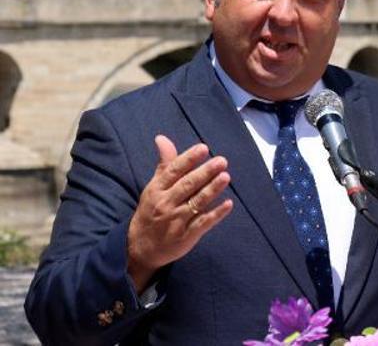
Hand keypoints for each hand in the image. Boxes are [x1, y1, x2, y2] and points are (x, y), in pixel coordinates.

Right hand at [126, 135, 232, 292]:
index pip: (173, 171)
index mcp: (157, 189)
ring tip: (226, 176)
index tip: (203, 148)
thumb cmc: (151, 211)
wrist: (140, 248)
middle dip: (205, 172)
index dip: (189, 159)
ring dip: (212, 190)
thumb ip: (165, 164)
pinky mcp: (187, 236)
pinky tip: (229, 204)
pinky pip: (203, 223)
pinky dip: (216, 214)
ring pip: (197, 202)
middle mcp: (166, 203)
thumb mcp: (153, 187)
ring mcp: (177, 220)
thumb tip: (162, 138)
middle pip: (187, 185)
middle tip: (222, 161)